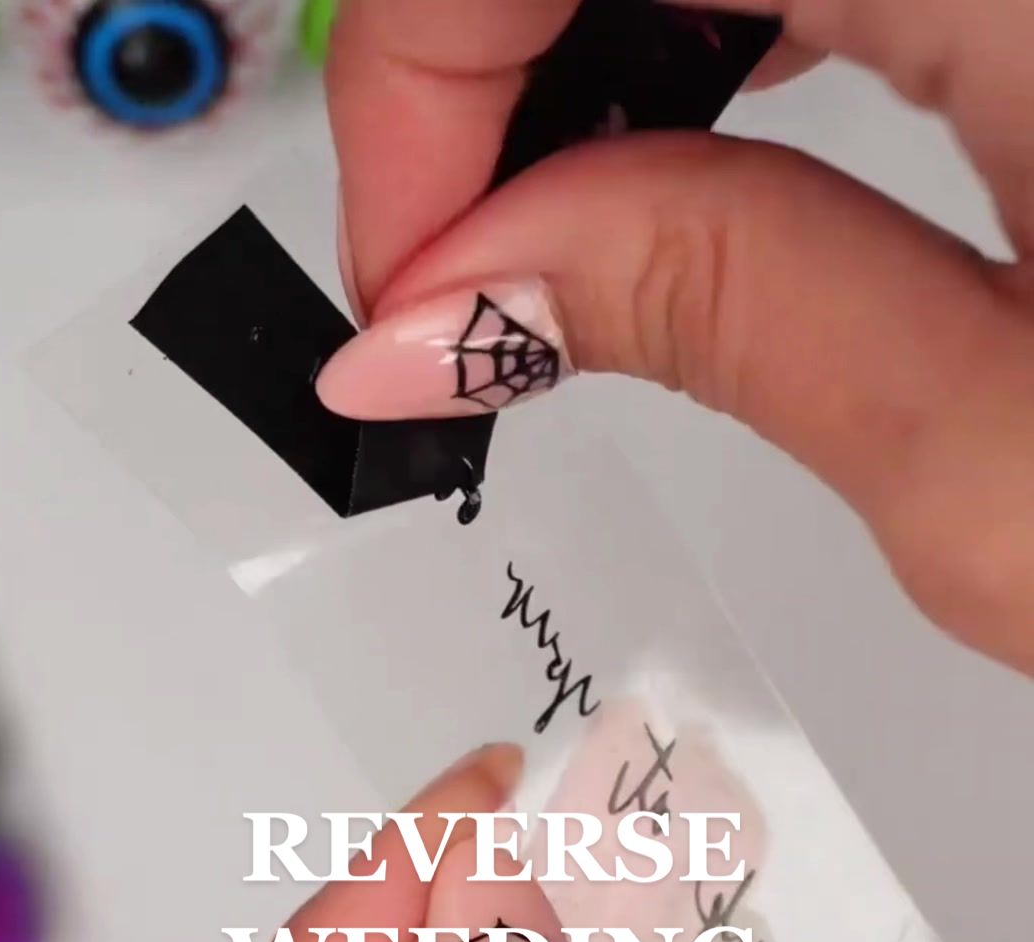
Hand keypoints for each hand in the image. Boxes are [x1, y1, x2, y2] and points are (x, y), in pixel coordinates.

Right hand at [321, 0, 1033, 674]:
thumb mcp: (994, 461)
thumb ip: (726, 308)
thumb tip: (457, 297)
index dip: (426, 61)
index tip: (404, 281)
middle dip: (481, 61)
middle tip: (447, 276)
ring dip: (577, 51)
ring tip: (541, 247)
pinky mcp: (1022, 10)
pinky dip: (701, 36)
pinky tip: (675, 154)